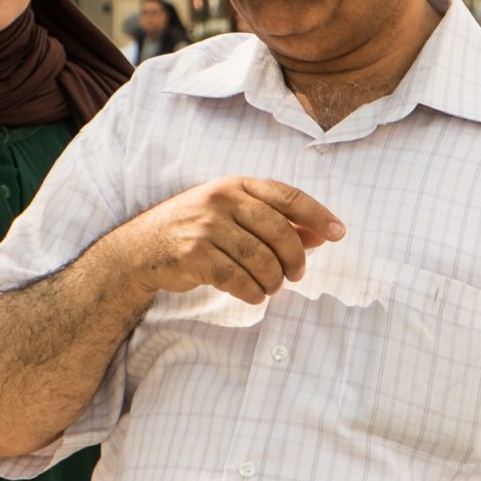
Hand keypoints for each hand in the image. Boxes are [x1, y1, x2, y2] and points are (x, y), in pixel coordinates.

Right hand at [118, 177, 344, 305]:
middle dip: (295, 258)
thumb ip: (274, 222)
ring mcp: (206, 226)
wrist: (142, 247)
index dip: (317, 215)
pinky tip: (253, 295)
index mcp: (237, 184)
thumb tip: (319, 236)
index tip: (339, 233)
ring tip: (272, 288)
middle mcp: (222, 199)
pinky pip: (238, 279)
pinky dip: (253, 292)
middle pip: (278, 231)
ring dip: (274, 280)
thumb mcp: (233, 214)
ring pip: (261, 259)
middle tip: (298, 275)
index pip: (287, 196)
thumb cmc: (195, 228)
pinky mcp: (194, 254)